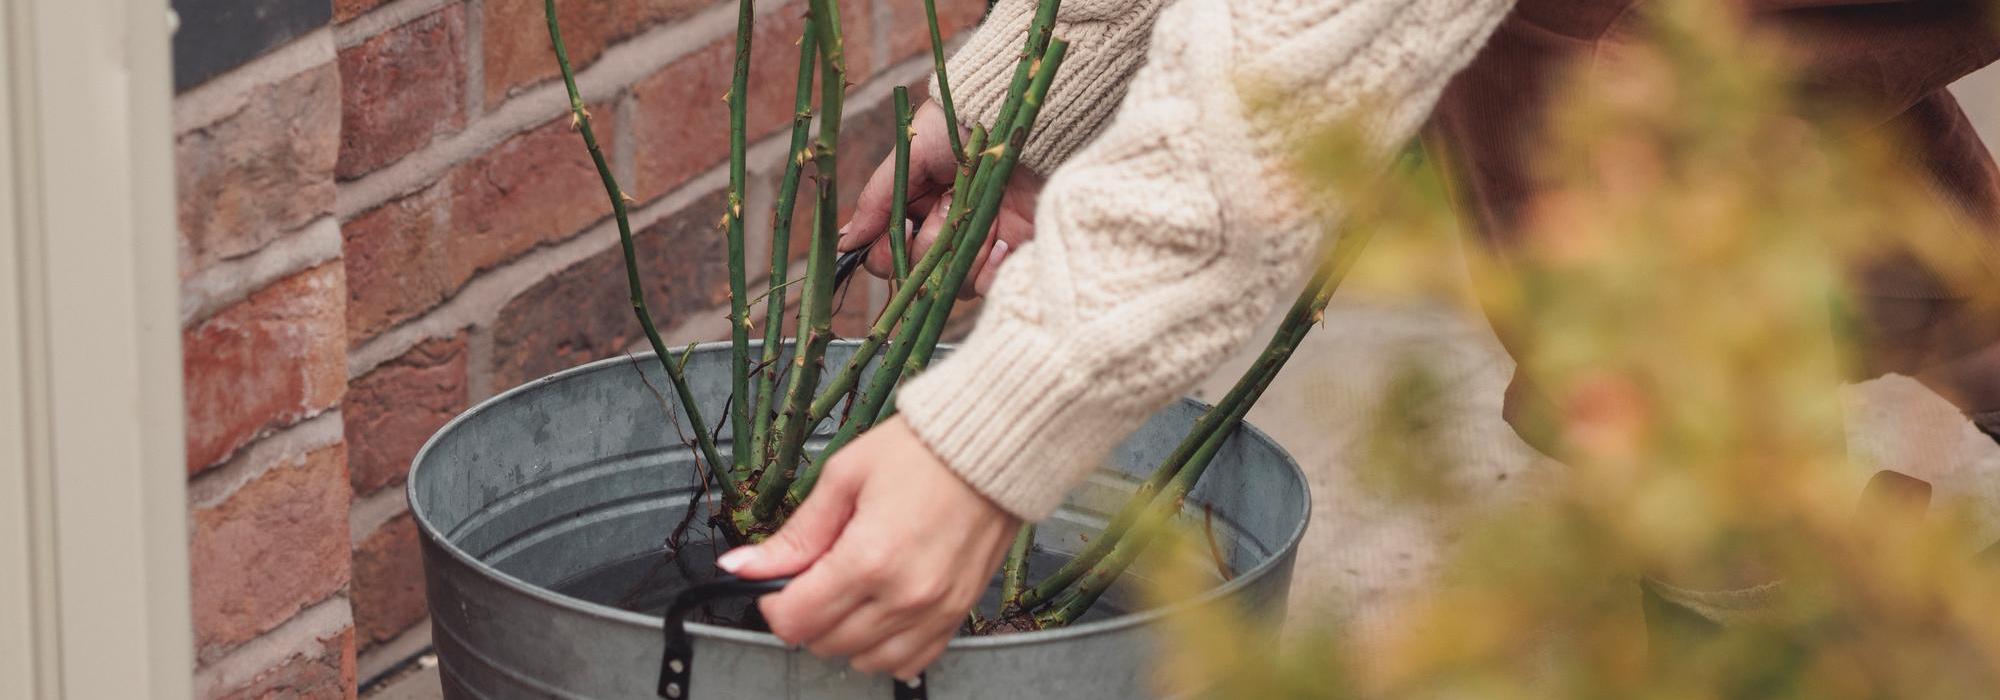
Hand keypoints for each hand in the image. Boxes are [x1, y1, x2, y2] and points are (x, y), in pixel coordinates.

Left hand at [716, 417, 1019, 678]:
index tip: (778, 583)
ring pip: (866, 660)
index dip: (773, 604)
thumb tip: (741, 565)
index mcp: (868, 558)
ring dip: (844, 637)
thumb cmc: (924, 451)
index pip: (796, 619)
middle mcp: (903, 594)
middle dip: (807, 616)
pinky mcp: (958, 611)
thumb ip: (795, 534)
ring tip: (849, 593)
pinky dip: (888, 649)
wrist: (993, 445)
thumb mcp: (844, 477)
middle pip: (825, 643)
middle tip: (815, 577)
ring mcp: (935, 609)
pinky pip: (913, 660)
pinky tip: (880, 615)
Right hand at [839, 101, 1043, 297]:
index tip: (908, 225)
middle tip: (947, 203)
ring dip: (958, 247)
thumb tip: (845, 243)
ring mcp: (973, 245)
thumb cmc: (964, 126)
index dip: (888, 252)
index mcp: (912, 208)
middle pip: (912, 276)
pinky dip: (988, 268)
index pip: (883, 257)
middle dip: (929, 242)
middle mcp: (940, 232)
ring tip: (980, 209)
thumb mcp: (910, 154)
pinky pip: (985, 288)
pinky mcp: (1008, 257)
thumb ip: (876, 200)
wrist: (1021, 119)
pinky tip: (1000, 239)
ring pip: (946, 285)